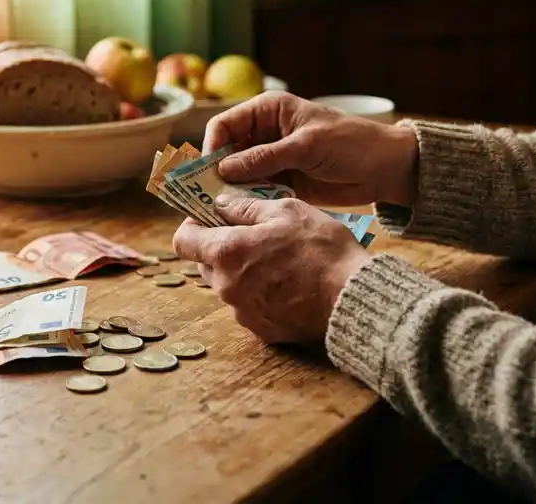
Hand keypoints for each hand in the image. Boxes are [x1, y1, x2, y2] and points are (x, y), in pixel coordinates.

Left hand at [172, 195, 371, 343]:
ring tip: (276, 259)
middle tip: (250, 234)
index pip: (182, 241)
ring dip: (241, 271)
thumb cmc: (322, 250)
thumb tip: (221, 204)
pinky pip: (248, 306)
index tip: (208, 219)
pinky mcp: (261, 331)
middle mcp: (226, 287)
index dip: (192, 227)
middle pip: (205, 263)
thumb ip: (247, 207)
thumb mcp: (287, 211)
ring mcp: (243, 312)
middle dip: (220, 247)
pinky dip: (259, 293)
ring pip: (227, 285)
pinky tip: (286, 283)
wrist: (353, 301)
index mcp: (227, 253)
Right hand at [203, 91, 418, 206]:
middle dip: (218, 171)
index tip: (207, 172)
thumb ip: (265, 158)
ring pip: (238, 173)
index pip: (224, 124)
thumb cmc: (350, 144)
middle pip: (226, 151)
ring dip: (232, 189)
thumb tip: (223, 168)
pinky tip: (246, 213)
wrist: (385, 168)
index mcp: (268, 111)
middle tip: (209, 196)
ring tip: (226, 208)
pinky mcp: (281, 181)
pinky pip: (255, 190)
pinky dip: (249, 200)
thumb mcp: (306, 147)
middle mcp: (264, 133)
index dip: (212, 146)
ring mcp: (271, 158)